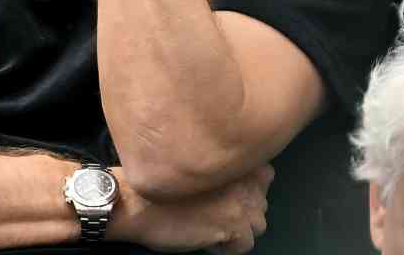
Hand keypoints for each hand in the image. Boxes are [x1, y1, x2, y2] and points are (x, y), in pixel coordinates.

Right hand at [120, 164, 272, 253]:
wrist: (138, 202)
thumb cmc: (159, 184)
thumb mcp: (197, 166)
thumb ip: (222, 170)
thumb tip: (238, 188)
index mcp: (236, 159)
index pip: (265, 175)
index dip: (247, 189)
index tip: (232, 195)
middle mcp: (245, 178)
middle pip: (261, 203)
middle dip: (244, 210)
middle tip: (220, 214)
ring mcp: (243, 203)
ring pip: (258, 225)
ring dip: (239, 229)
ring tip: (215, 227)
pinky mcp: (234, 226)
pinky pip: (245, 245)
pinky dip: (228, 246)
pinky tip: (209, 239)